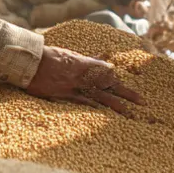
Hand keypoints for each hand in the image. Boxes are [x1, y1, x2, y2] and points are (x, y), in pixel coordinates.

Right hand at [23, 46, 144, 115]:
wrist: (31, 62)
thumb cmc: (50, 56)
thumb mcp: (72, 55)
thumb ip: (89, 59)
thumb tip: (103, 57)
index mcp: (86, 63)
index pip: (109, 73)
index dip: (120, 81)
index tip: (130, 88)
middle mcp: (84, 75)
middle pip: (111, 85)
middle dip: (127, 94)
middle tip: (143, 102)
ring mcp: (76, 86)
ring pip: (102, 97)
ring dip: (117, 106)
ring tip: (131, 114)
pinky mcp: (65, 96)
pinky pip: (84, 104)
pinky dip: (96, 110)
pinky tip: (106, 117)